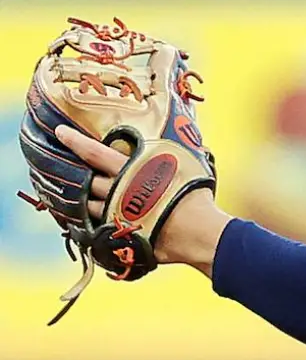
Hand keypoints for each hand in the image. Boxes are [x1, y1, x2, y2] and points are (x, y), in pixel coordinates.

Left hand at [55, 125, 228, 274]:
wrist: (194, 231)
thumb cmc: (193, 193)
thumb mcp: (187, 162)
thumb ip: (173, 150)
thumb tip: (183, 125)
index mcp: (131, 168)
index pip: (94, 152)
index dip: (75, 141)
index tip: (59, 131)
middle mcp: (117, 189)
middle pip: (85, 179)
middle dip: (71, 171)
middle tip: (58, 165)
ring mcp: (114, 213)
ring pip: (87, 205)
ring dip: (80, 199)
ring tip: (72, 194)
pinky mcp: (117, 234)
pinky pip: (95, 228)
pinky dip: (89, 223)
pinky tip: (86, 221)